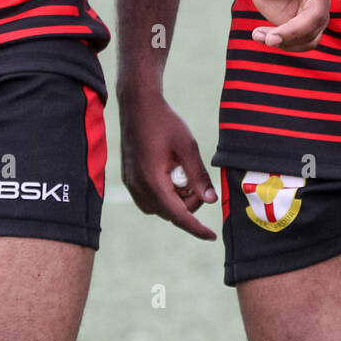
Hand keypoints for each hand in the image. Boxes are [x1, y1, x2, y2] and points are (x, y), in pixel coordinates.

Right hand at [119, 90, 218, 239]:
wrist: (138, 105)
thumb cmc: (164, 122)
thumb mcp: (187, 146)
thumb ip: (199, 176)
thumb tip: (210, 200)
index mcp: (152, 180)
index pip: (178, 215)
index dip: (196, 228)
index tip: (212, 236)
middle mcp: (138, 186)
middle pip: (168, 213)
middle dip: (188, 206)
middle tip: (199, 185)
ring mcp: (131, 183)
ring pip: (158, 208)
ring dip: (175, 201)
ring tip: (185, 177)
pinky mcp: (129, 178)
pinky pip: (148, 199)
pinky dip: (164, 195)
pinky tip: (172, 176)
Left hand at [238, 0, 340, 49]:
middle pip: (317, 18)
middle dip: (294, 31)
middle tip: (269, 39)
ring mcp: (313, 13)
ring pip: (311, 37)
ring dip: (286, 42)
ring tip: (258, 35)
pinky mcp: (304, 28)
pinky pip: (301, 44)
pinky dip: (281, 45)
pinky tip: (259, 35)